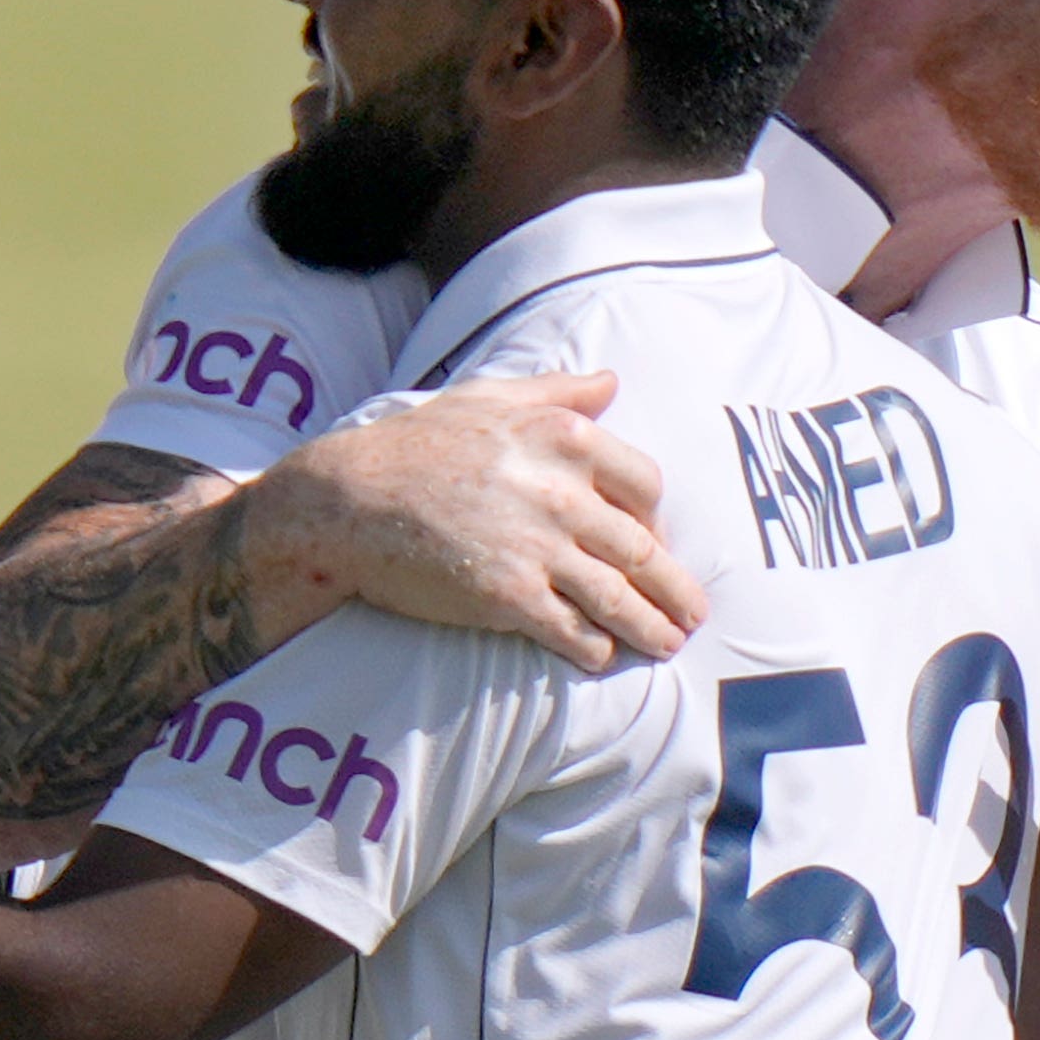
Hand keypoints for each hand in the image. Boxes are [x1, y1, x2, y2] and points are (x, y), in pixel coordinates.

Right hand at [250, 371, 706, 671]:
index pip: (644, 484)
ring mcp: (539, 547)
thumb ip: (555, 391)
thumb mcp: (485, 398)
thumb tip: (611, 383)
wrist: (346, 501)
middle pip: (643, 548)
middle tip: (693, 613)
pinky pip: (574, 631)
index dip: (657, 520)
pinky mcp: (511, 598)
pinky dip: (595, 648)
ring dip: (650, 627)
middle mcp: (562, 492)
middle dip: (674, 587)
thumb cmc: (411, 445)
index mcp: (564, 437)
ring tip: (668, 645)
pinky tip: (602, 657)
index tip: (657, 543)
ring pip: (619, 597)